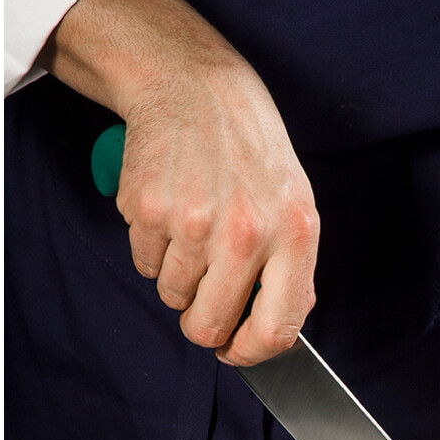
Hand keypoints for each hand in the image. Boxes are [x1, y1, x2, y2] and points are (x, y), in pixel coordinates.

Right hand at [44, 0, 317, 364]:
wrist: (195, 86)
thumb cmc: (249, 147)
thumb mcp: (294, 200)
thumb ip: (290, 266)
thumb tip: (274, 327)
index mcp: (294, 232)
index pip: (277, 327)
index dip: (252, 353)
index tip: (237, 352)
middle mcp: (246, 232)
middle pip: (209, 325)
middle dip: (203, 324)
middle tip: (203, 298)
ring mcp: (193, 223)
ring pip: (173, 295)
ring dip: (178, 276)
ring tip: (193, 228)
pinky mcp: (148, 211)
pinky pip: (144, 263)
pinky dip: (154, 248)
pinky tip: (171, 208)